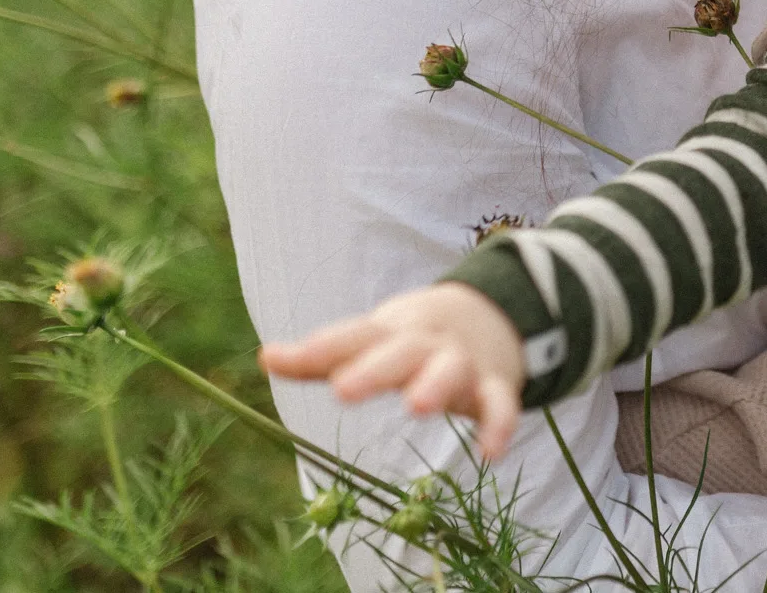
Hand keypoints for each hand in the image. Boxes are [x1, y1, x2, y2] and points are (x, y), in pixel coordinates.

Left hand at [259, 282, 526, 460]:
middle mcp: (424, 344)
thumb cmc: (413, 339)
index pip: (352, 337)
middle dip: (374, 369)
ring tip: (418, 406)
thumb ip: (323, 355)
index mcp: (390, 333)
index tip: (280, 359)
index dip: (320, 348)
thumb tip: (265, 358)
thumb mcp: (372, 340)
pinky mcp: (495, 385)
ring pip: (450, 369)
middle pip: (399, 351)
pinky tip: (489, 453)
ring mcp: (462, 362)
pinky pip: (500, 404)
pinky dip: (498, 424)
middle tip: (343, 389)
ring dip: (435, 383)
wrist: (493, 314)